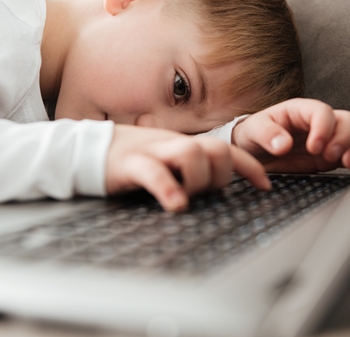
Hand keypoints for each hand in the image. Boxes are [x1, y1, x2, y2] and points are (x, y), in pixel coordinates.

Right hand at [106, 125, 270, 210]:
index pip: (227, 149)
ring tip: (187, 197)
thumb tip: (218, 188)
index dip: (250, 166)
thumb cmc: (129, 160)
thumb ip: (191, 170)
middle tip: (208, 193)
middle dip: (222, 175)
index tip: (265, 186)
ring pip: (192, 154)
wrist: (84, 148)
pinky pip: (155, 173)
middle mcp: (173, 144)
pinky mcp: (130, 164)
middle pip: (216, 148)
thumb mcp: (166, 162)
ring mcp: (152, 151)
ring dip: (198, 180)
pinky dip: (169, 189)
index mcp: (183, 144)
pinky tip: (175, 205)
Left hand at [232, 98, 349, 175]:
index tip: (314, 147)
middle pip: (347, 120)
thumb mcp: (253, 130)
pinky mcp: (332, 157)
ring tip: (348, 164)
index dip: (323, 128)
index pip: (322, 111)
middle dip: (345, 138)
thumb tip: (283, 145)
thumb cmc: (253, 135)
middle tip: (331, 156)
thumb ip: (267, 134)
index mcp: (300, 111)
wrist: (253, 153)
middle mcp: (318, 123)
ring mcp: (328, 139)